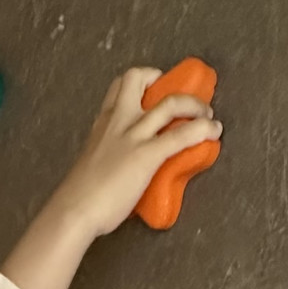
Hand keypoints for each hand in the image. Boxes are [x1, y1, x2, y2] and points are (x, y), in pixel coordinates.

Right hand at [2, 67, 220, 288]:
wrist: (74, 210)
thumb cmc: (80, 195)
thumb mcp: (93, 162)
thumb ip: (110, 154)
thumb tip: (124, 167)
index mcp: (103, 123)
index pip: (120, 85)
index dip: (142, 81)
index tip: (156, 91)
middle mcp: (118, 121)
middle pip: (140, 78)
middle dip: (166, 82)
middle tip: (184, 100)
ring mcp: (133, 137)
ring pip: (170, 104)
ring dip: (195, 105)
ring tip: (207, 115)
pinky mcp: (147, 156)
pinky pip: (181, 136)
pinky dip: (202, 130)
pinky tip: (213, 133)